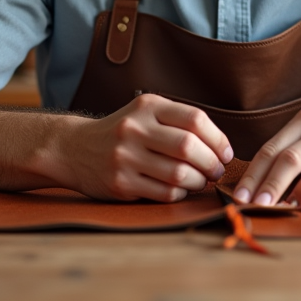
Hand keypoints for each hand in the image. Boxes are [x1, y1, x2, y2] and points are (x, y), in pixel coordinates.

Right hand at [60, 94, 232, 202]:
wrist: (74, 148)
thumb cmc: (122, 132)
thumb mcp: (145, 113)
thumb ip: (178, 122)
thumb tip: (221, 146)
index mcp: (147, 106)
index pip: (195, 120)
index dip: (218, 139)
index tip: (225, 153)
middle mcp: (134, 129)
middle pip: (189, 147)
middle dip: (211, 163)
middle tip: (216, 171)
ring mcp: (125, 157)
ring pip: (179, 174)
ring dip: (198, 181)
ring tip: (200, 181)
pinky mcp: (120, 183)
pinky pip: (164, 193)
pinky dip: (179, 193)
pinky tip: (179, 189)